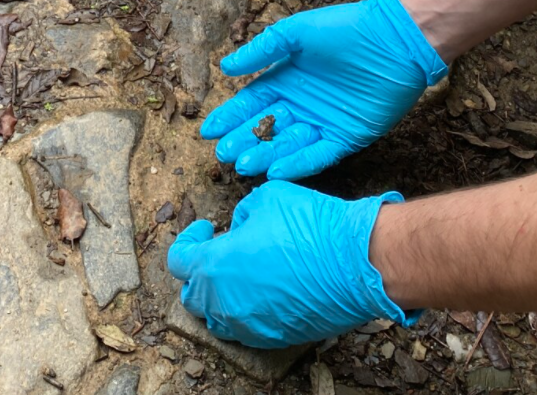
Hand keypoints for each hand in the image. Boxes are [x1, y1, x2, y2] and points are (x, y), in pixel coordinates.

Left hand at [167, 182, 413, 348]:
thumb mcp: (266, 199)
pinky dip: (245, 311)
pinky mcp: (276, 337)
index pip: (179, 261)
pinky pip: (248, 329)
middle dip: (198, 272)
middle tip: (216, 252)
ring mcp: (251, 325)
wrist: (356, 262)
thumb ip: (242, 215)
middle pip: (192, 296)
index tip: (206, 228)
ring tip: (237, 274)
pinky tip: (262, 290)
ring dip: (219, 296)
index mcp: (214, 267)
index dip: (188, 240)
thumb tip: (240, 228)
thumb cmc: (311, 226)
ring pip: (218, 319)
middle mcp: (226, 303)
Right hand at [200, 0, 447, 180]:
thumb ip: (262, 51)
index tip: (208, 131)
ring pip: (287, 144)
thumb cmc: (343, 29)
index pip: (252, 102)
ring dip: (266, 155)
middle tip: (224, 155)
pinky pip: (318, 155)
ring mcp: (323, 123)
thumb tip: (226, 68)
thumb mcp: (295, 33)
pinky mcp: (347, 137)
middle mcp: (301, 104)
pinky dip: (298, 164)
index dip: (230, 116)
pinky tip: (276, 171)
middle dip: (244, 141)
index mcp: (287, 79)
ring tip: (244, 165)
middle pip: (266, 128)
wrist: (393, 40)